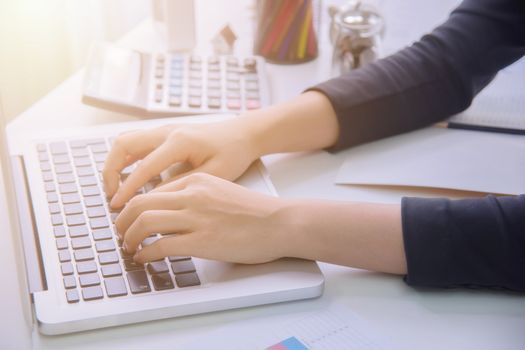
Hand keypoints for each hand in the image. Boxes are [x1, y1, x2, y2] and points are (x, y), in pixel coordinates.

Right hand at [103, 119, 258, 208]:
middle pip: (123, 144)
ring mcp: (164, 129)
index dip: (128, 188)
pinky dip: (125, 159)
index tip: (117, 206)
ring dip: (114, 163)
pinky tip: (129, 178)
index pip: (144, 166)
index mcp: (180, 141)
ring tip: (116, 188)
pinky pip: (136, 142)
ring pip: (126, 140)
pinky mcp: (165, 133)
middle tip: (112, 196)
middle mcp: (167, 131)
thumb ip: (181, 186)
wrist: (242, 134)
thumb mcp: (212, 174)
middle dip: (110, 171)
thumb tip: (153, 199)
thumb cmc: (233, 153)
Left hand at [115, 173, 291, 263]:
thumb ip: (195, 196)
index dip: (134, 206)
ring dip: (129, 237)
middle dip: (123, 220)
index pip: (152, 190)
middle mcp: (192, 195)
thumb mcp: (220, 190)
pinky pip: (160, 245)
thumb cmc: (254, 211)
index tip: (130, 218)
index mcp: (196, 180)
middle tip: (121, 232)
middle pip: (140, 203)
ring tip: (129, 247)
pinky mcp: (201, 241)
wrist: (279, 222)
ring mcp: (196, 217)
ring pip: (144, 222)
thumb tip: (171, 212)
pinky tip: (145, 259)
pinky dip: (145, 253)